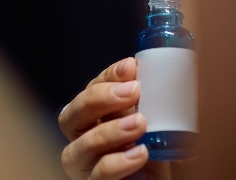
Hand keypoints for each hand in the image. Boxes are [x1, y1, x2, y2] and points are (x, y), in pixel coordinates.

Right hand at [59, 58, 169, 179]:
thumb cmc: (158, 151)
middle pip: (71, 116)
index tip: (131, 67)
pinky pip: (98, 176)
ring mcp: (86, 167)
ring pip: (79, 148)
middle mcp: (83, 141)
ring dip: (109, 132)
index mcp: (95, 119)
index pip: (90, 91)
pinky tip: (141, 152)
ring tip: (140, 123)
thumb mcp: (157, 120)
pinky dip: (118, 162)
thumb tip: (158, 68)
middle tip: (133, 91)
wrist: (164, 178)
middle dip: (99, 99)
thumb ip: (152, 98)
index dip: (108, 77)